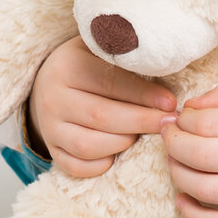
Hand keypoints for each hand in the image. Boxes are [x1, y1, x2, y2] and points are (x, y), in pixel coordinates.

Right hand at [26, 35, 177, 176]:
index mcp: (66, 67)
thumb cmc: (86, 65)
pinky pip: (76, 166)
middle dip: (141, 122)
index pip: (108, 83)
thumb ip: (125, 58)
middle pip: (101, 116)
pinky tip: (117, 153)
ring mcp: (49, 127)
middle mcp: (52, 98)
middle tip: (167, 123)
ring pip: (88, 146)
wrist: (47, 81)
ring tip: (140, 135)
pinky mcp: (51, 148)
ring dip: (122, 143)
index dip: (143, 94)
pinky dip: (100, 165)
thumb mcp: (99, 50)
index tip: (170, 102)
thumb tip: (164, 72)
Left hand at [162, 85, 217, 217]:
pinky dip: (193, 212)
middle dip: (173, 144)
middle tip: (167, 136)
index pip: (207, 124)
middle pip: (201, 154)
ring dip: (177, 174)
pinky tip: (183, 198)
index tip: (178, 118)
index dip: (182, 121)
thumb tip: (188, 105)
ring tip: (174, 161)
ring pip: (204, 188)